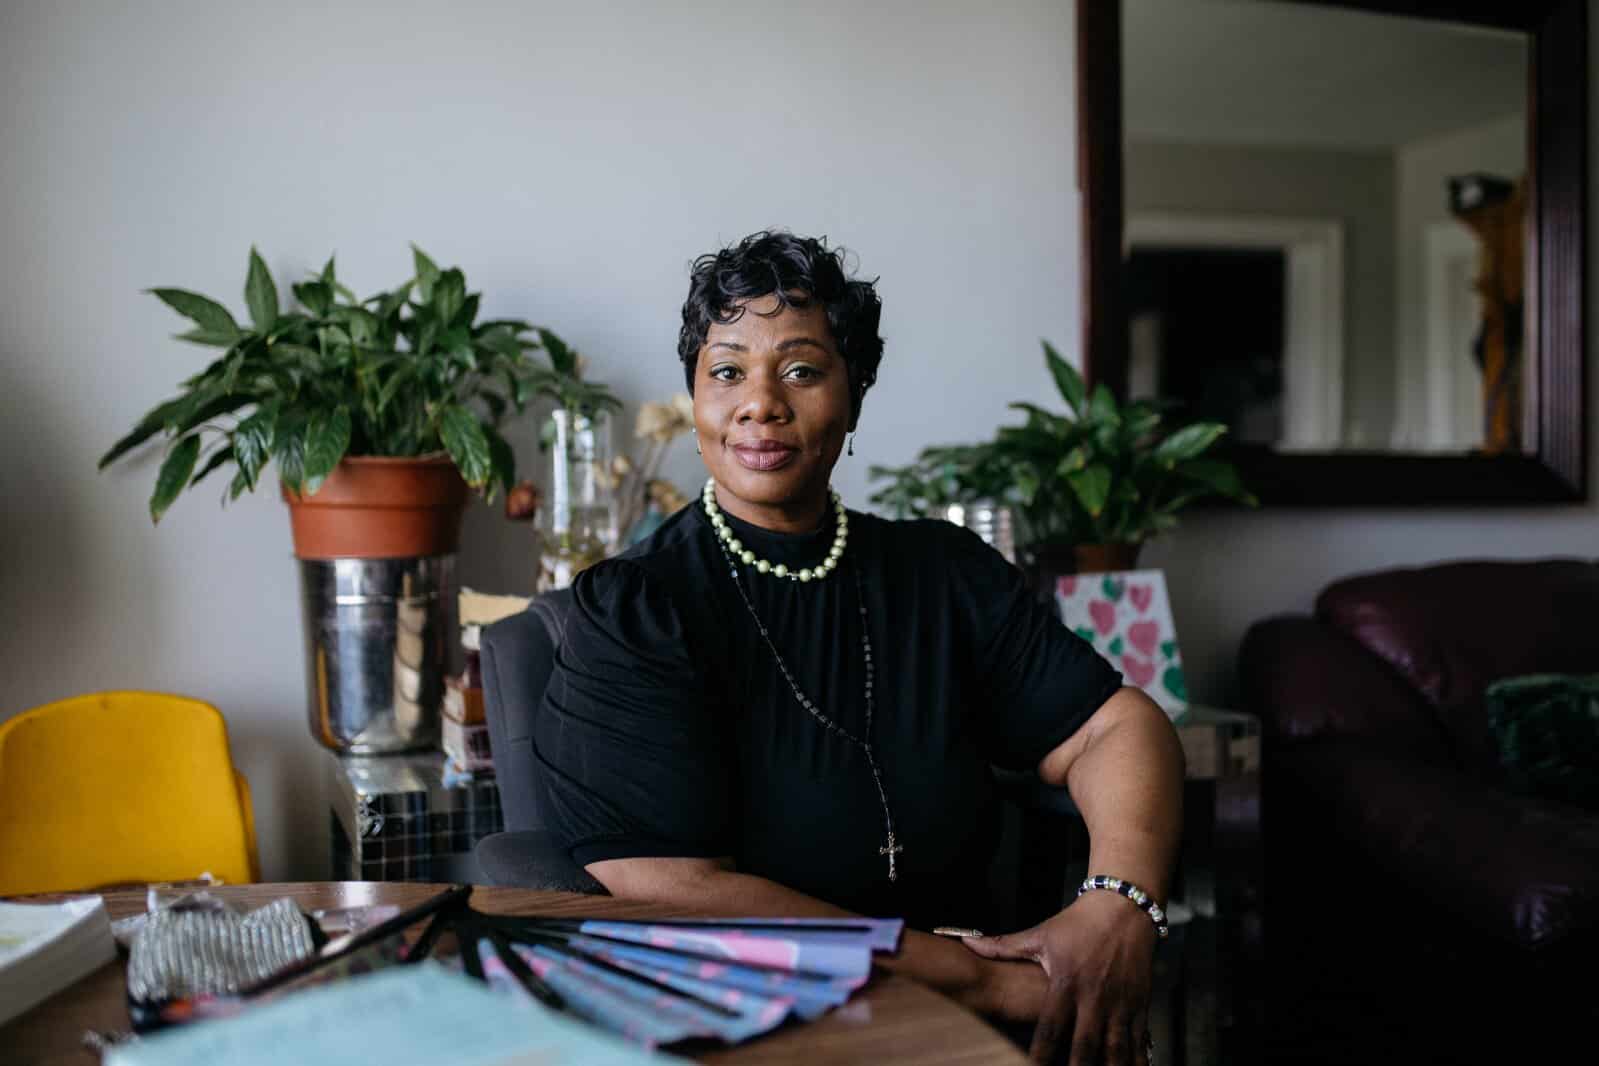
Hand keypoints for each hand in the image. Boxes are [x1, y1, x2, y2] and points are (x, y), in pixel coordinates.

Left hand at [962, 892, 1157, 1063]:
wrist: (1122, 907)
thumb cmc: (1078, 923)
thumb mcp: (1040, 934)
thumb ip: (1003, 946)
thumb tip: (967, 944)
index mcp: (1066, 983)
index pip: (1049, 1029)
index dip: (1040, 1056)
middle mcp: (1094, 997)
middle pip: (1085, 1046)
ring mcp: (1119, 1003)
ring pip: (1116, 1049)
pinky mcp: (1139, 1004)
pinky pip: (1140, 1041)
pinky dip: (1136, 1062)